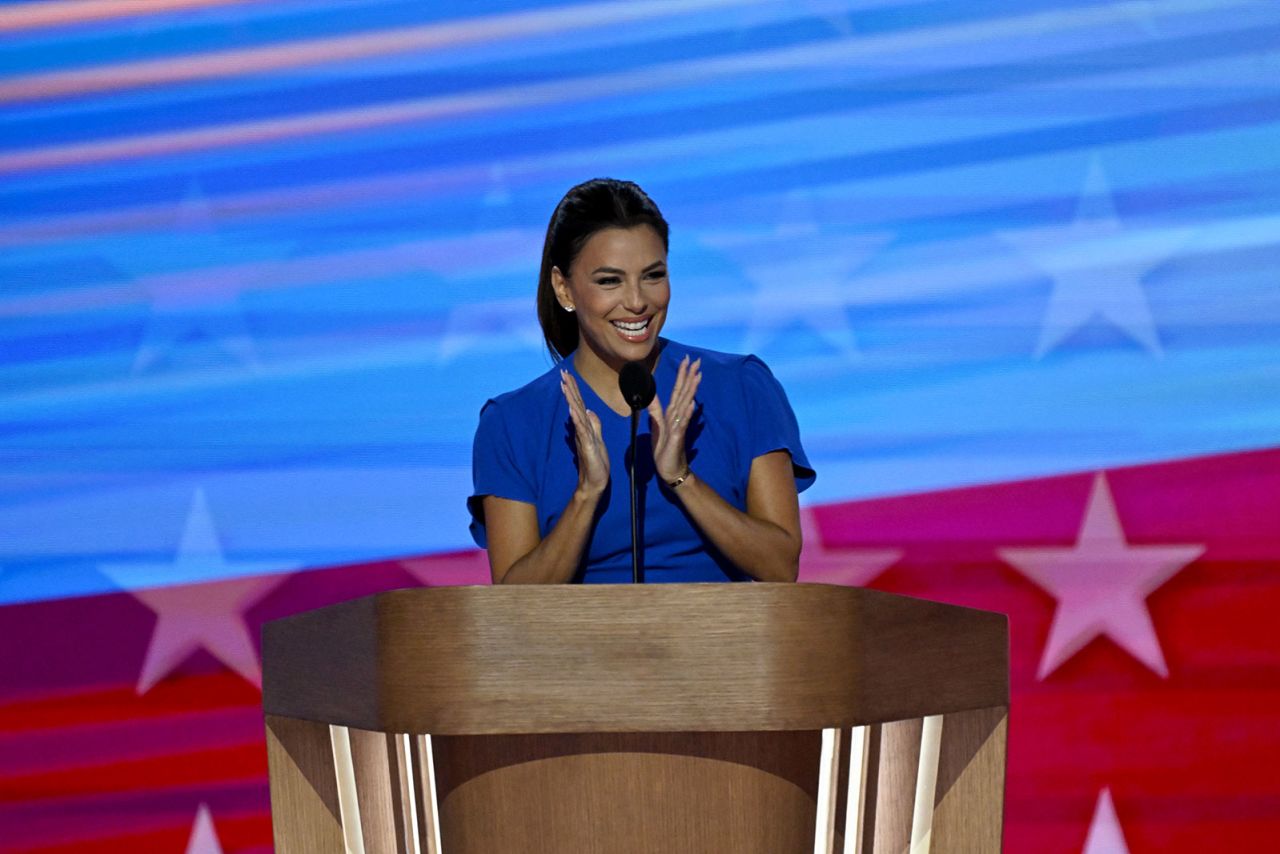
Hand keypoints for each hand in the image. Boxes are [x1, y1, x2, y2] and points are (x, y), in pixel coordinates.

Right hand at [561, 371, 609, 496]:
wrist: (595, 482)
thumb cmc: (596, 462)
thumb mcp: (598, 439)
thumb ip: (594, 424)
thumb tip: (589, 410)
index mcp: (584, 426)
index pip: (578, 404)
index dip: (574, 389)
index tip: (568, 375)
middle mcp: (581, 429)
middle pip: (574, 405)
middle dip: (569, 388)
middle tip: (563, 373)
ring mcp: (582, 436)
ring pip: (576, 414)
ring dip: (570, 399)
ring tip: (565, 386)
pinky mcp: (586, 445)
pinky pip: (581, 429)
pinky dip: (577, 418)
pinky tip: (572, 409)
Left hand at [647, 355, 700, 483]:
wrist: (669, 469)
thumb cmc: (664, 448)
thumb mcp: (656, 426)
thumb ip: (655, 410)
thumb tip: (651, 394)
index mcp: (671, 413)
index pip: (677, 390)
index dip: (682, 375)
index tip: (687, 360)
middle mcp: (677, 417)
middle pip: (684, 393)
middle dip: (690, 376)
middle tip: (697, 361)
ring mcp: (679, 426)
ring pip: (685, 404)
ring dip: (691, 391)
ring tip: (697, 376)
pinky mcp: (678, 437)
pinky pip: (683, 424)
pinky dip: (688, 414)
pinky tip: (692, 404)